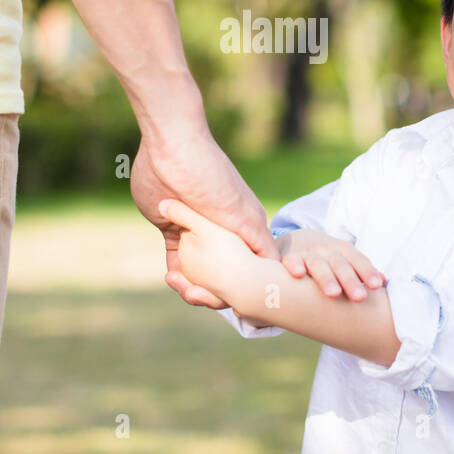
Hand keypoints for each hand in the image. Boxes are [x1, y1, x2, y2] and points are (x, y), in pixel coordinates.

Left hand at [130, 129, 276, 308]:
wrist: (170, 148)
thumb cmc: (209, 176)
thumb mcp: (239, 213)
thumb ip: (258, 240)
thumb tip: (283, 271)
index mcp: (246, 226)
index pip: (256, 265)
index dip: (253, 288)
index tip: (245, 306)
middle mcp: (225, 231)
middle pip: (226, 272)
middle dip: (217, 291)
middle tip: (202, 298)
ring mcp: (198, 230)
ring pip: (200, 269)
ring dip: (194, 284)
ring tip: (185, 291)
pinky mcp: (173, 227)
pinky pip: (176, 257)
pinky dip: (175, 271)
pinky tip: (171, 279)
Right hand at [276, 228, 384, 301]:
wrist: (296, 242)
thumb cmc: (328, 260)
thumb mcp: (345, 261)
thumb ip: (362, 271)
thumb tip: (384, 282)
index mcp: (344, 251)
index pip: (358, 260)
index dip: (367, 272)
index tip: (376, 286)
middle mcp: (327, 250)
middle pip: (340, 265)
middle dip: (350, 280)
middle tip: (359, 297)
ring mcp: (308, 253)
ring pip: (318, 265)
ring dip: (326, 278)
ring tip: (333, 293)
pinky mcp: (290, 257)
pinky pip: (291, 260)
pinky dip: (294, 265)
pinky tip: (298, 273)